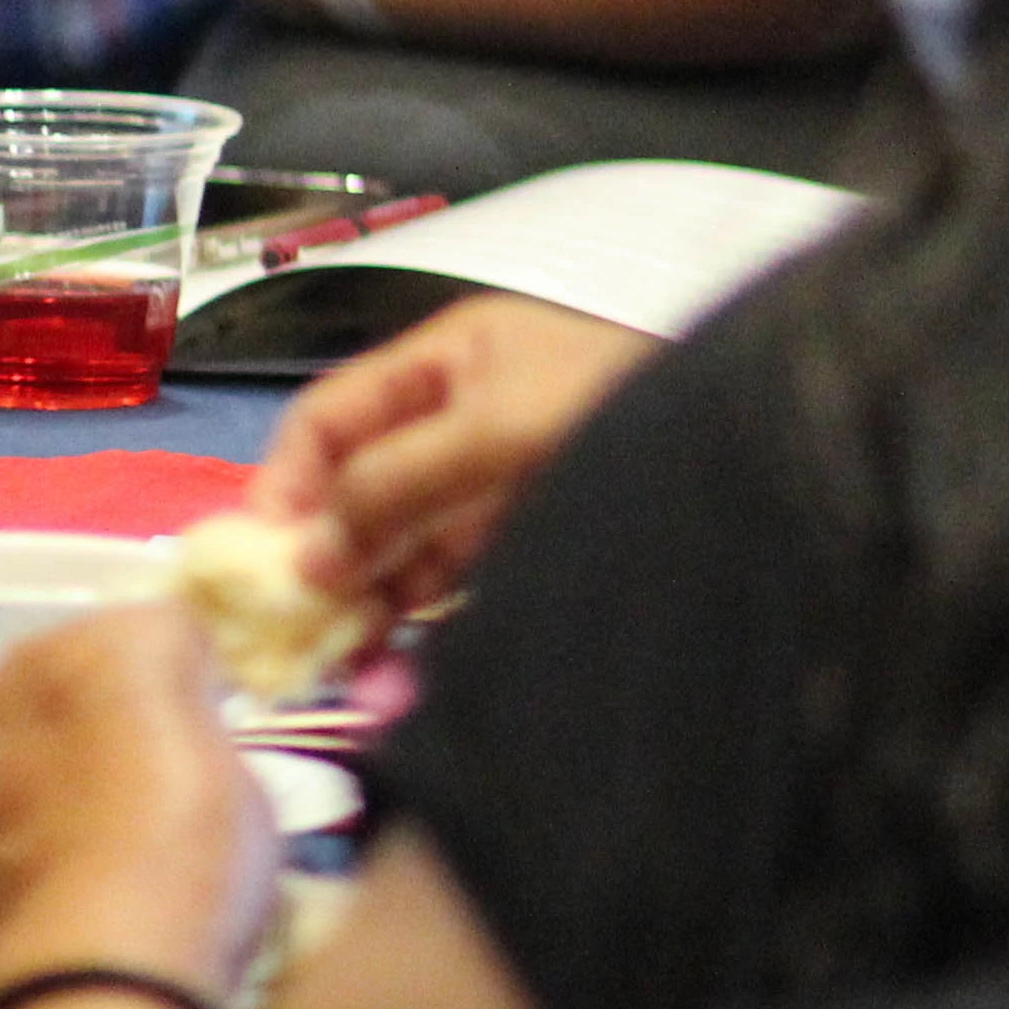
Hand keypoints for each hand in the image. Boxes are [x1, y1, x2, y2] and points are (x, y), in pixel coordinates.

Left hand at [0, 608, 270, 1001]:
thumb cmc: (195, 865)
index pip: (169, 629)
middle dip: (100, 697)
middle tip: (134, 767)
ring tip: (52, 791)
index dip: (192, 680)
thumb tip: (184, 750)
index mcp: (129, 639)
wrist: (97, 964)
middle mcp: (33, 663)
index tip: (205, 722)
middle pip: (70, 654)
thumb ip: (198, 735)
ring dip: (15, 726)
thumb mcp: (244, 777)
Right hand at [251, 296, 664, 622]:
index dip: (285, 480)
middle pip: (362, 482)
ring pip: (401, 536)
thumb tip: (303, 557)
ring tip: (328, 650)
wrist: (753, 442)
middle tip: (285, 625)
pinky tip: (384, 649)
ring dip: (360, 590)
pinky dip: (412, 607)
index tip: (256, 557)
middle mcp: (467, 413)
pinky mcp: (529, 531)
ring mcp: (497, 475)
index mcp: (455, 358)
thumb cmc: (615, 404)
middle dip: (319, 549)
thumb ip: (395, 483)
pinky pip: (449, 570)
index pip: (334, 413)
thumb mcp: (495, 427)